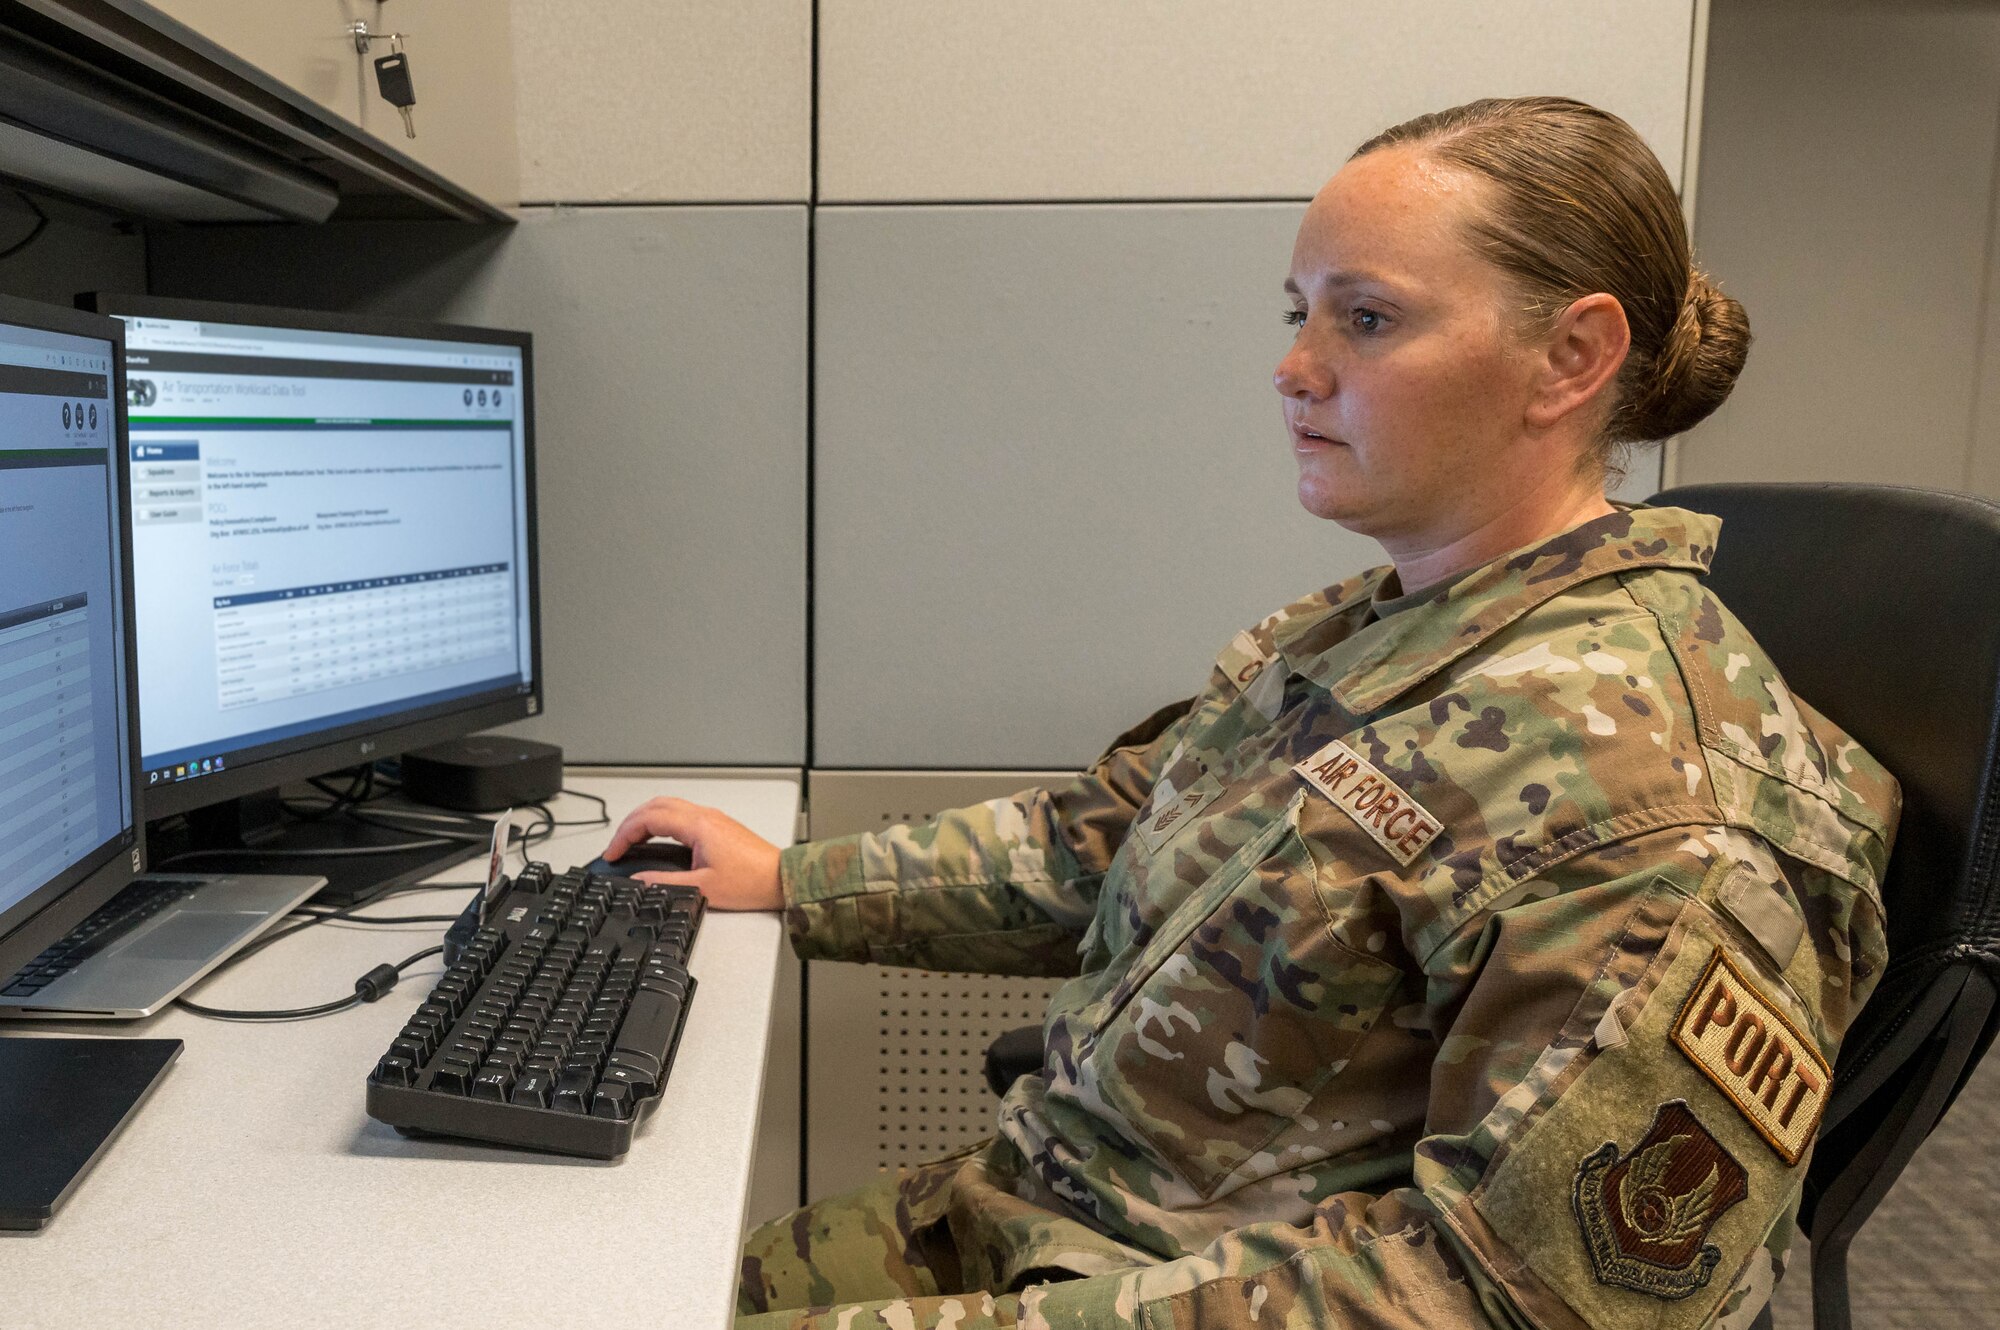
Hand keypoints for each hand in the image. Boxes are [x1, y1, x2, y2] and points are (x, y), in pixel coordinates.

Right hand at [600, 796, 782, 910]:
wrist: (780, 879)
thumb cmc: (751, 882)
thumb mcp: (702, 888)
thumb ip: (664, 882)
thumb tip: (638, 879)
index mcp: (698, 826)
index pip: (649, 819)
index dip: (624, 834)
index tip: (614, 852)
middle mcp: (704, 816)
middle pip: (656, 805)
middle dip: (630, 823)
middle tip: (617, 844)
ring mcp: (712, 818)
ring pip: (669, 806)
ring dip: (645, 819)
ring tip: (632, 841)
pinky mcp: (718, 825)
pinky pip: (682, 814)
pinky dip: (661, 822)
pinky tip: (657, 839)